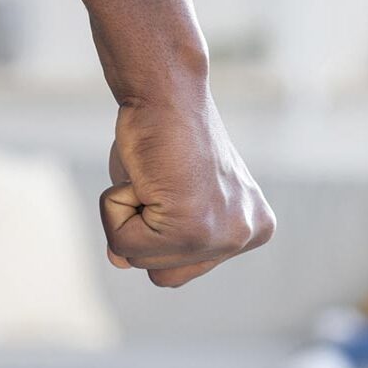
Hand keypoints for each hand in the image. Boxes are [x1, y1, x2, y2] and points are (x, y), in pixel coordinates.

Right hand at [100, 87, 275, 286]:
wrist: (164, 91)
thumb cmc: (162, 136)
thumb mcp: (165, 197)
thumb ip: (154, 238)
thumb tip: (121, 261)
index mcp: (251, 229)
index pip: (182, 268)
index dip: (158, 229)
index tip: (172, 185)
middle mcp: (247, 235)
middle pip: (164, 275)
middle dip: (143, 229)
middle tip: (159, 180)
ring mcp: (225, 236)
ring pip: (140, 260)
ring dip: (127, 214)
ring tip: (152, 176)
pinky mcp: (194, 229)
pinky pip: (124, 244)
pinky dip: (115, 206)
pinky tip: (145, 174)